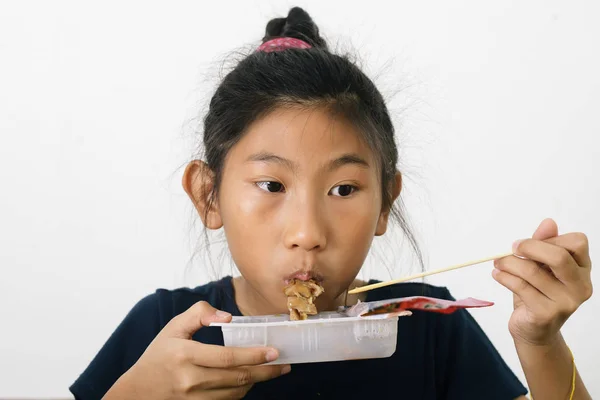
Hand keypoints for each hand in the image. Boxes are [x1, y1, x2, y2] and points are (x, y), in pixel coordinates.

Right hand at [105, 301, 289, 399]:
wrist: (138, 391)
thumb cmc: (159, 355)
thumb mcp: (174, 327)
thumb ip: (199, 314)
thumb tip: (228, 318)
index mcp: (185, 355)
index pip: (227, 357)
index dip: (254, 355)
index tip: (274, 351)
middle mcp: (190, 380)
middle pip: (237, 378)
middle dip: (266, 371)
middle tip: (284, 364)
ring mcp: (194, 398)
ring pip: (236, 392)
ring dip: (257, 381)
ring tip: (271, 370)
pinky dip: (242, 391)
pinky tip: (251, 380)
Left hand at [492, 218, 592, 345]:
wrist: (534, 331)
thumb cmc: (538, 293)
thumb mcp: (541, 267)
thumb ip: (544, 244)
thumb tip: (548, 222)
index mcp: (582, 269)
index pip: (577, 242)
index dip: (550, 239)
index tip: (529, 242)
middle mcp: (580, 286)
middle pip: (558, 256)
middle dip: (529, 247)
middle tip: (512, 247)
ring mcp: (565, 302)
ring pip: (531, 271)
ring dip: (508, 263)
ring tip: (498, 262)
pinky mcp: (546, 314)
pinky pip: (520, 287)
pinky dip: (504, 277)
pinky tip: (498, 275)